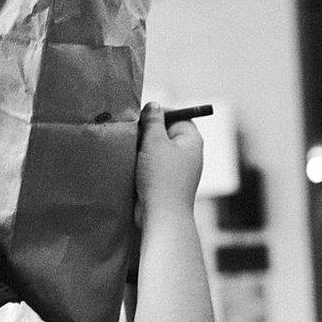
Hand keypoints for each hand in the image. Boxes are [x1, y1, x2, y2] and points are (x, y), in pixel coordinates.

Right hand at [134, 102, 202, 225]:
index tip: (141, 115)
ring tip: (130, 150)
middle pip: (165, 132)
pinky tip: (130, 164)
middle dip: (147, 132)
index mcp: (191, 141)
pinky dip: (141, 163)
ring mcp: (176, 169)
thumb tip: (153, 106)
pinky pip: (151, 165)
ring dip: (141, 148)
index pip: (178, 116)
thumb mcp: (155, 143)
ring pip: (156, 150)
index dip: (160, 113)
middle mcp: (187, 154)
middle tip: (132, 133)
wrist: (161, 216)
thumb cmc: (161, 177)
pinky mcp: (164, 182)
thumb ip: (153, 121)